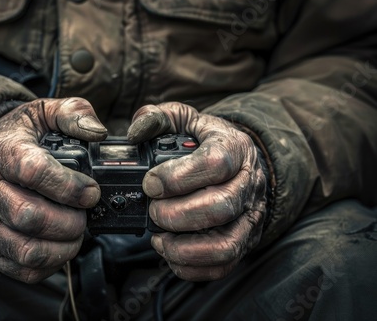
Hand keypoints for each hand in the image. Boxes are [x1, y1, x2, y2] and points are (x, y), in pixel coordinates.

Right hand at [0, 98, 106, 282]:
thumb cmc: (21, 136)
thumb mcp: (44, 112)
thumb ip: (73, 113)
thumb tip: (97, 132)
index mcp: (2, 152)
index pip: (34, 172)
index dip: (70, 187)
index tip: (92, 191)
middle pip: (29, 216)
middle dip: (70, 222)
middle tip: (86, 215)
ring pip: (26, 249)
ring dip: (63, 247)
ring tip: (76, 232)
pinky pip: (20, 268)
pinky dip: (49, 264)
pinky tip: (60, 246)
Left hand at [128, 102, 267, 280]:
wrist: (242, 162)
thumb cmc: (208, 141)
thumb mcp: (186, 119)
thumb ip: (158, 118)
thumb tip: (135, 132)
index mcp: (235, 148)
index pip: (214, 163)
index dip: (177, 177)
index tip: (150, 183)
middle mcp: (248, 183)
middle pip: (219, 207)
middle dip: (176, 214)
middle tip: (152, 210)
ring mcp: (249, 216)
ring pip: (225, 244)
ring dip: (184, 247)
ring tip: (158, 238)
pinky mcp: (244, 240)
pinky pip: (223, 264)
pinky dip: (192, 266)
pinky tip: (170, 251)